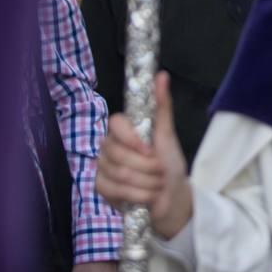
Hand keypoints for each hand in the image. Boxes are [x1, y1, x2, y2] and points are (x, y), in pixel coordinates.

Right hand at [96, 72, 192, 239]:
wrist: (171, 197)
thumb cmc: (169, 164)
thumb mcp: (168, 136)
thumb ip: (162, 106)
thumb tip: (162, 75)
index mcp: (124, 130)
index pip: (116, 123)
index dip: (132, 138)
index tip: (150, 150)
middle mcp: (109, 146)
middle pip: (119, 153)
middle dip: (148, 167)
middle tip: (161, 171)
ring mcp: (102, 167)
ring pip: (119, 173)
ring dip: (147, 182)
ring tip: (157, 183)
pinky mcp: (100, 187)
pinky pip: (114, 189)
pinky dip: (137, 194)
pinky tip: (147, 196)